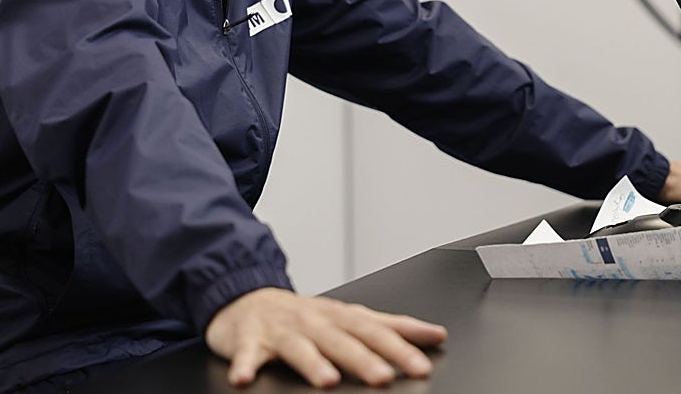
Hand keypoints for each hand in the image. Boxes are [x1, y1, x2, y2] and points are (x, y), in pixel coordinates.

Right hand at [204, 287, 447, 388]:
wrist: (248, 300)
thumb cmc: (305, 316)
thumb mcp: (349, 317)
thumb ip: (392, 327)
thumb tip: (436, 335)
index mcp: (340, 317)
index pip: (375, 331)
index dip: (399, 348)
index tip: (422, 365)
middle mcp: (314, 321)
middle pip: (341, 340)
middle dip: (363, 359)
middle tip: (383, 377)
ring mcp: (282, 330)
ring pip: (298, 347)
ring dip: (313, 363)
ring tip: (328, 380)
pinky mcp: (249, 339)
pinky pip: (246, 354)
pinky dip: (244, 365)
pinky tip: (244, 378)